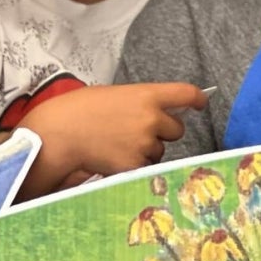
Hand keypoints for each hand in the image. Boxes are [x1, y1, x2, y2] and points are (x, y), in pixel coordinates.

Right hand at [21, 82, 208, 195]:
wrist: (60, 132)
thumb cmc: (81, 109)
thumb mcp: (115, 95)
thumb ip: (140, 103)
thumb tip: (158, 113)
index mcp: (146, 95)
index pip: (185, 93)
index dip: (197, 99)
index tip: (200, 103)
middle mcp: (151, 119)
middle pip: (176, 129)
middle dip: (162, 132)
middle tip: (137, 132)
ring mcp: (145, 144)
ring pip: (159, 151)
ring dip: (146, 150)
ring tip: (117, 144)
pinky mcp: (136, 166)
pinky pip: (145, 167)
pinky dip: (133, 165)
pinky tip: (113, 157)